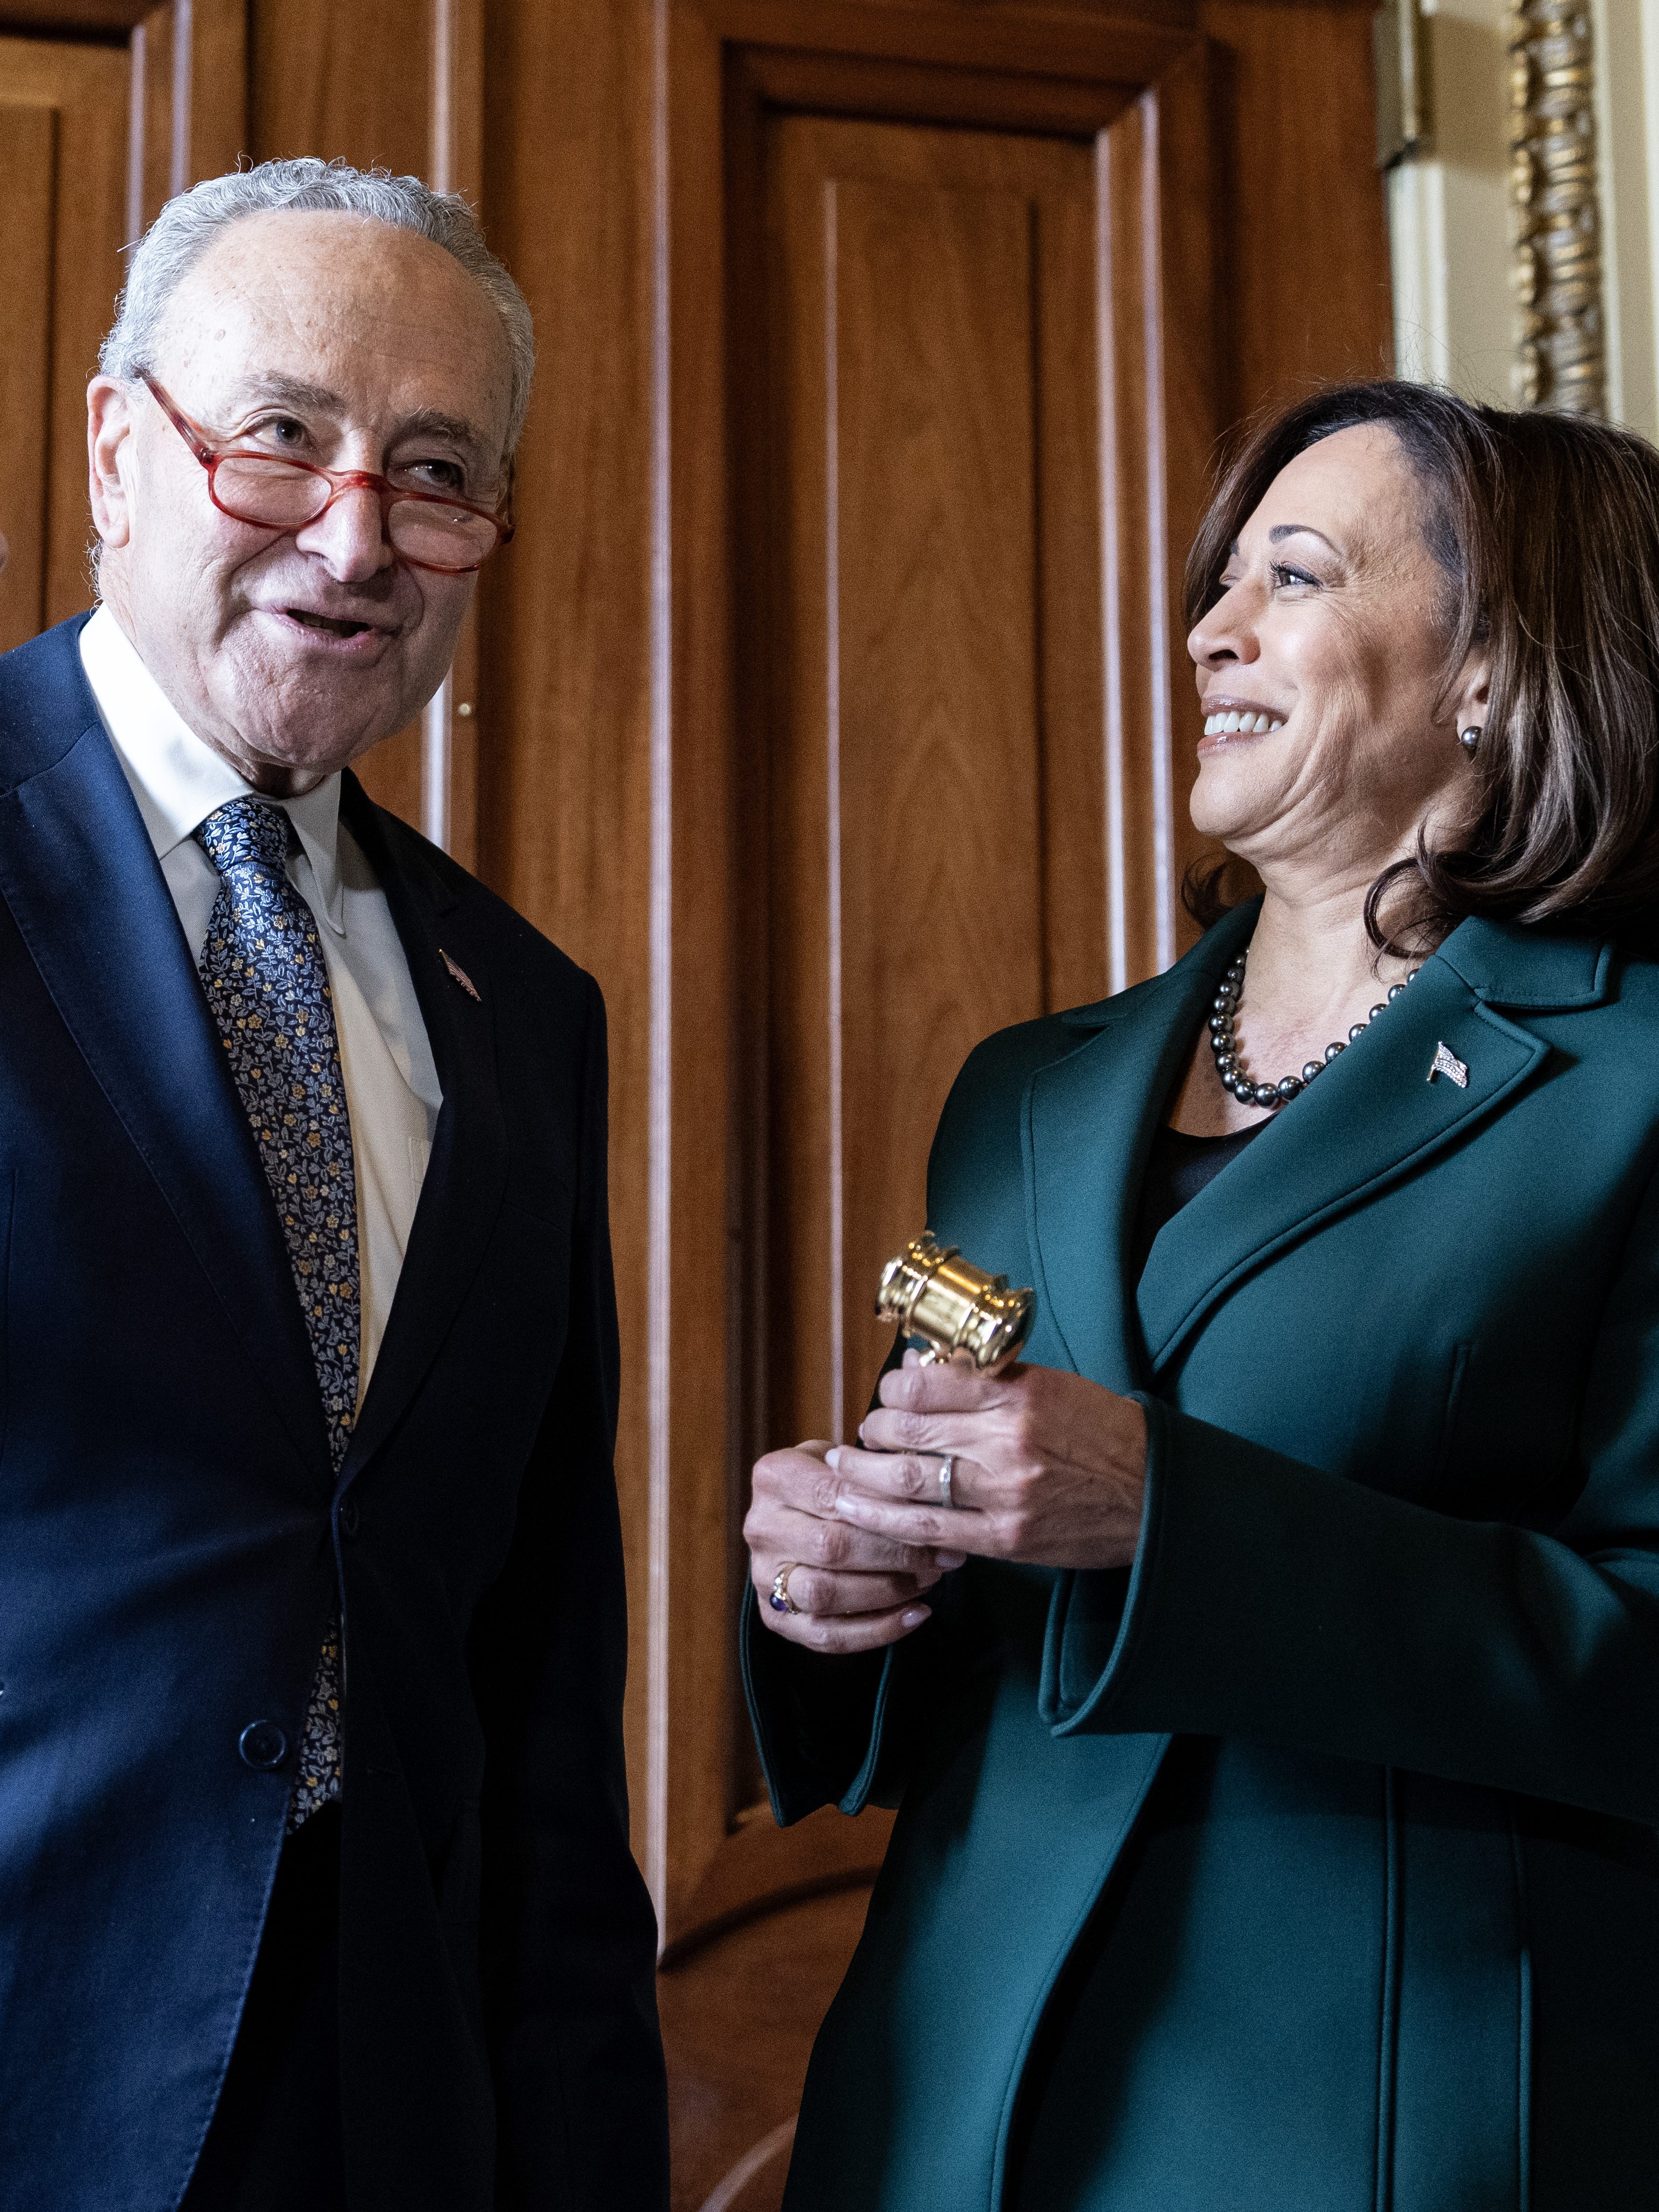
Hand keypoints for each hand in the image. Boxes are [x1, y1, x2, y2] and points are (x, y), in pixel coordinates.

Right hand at [745, 1438, 965, 1653]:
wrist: (795, 1513)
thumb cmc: (832, 1481)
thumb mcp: (846, 1460)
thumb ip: (873, 1473)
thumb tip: (928, 1494)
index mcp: (774, 1477)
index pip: (835, 1496)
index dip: (888, 1511)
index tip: (934, 1521)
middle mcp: (761, 1527)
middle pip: (831, 1548)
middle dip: (896, 1555)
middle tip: (942, 1557)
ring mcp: (763, 1576)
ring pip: (826, 1594)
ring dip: (888, 1592)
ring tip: (929, 1580)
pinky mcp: (775, 1617)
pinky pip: (826, 1636)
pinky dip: (877, 1630)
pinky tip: (916, 1614)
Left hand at [826, 1352, 1147, 1570]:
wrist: (1153, 1493)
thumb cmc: (1100, 1432)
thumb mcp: (1048, 1386)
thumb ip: (983, 1379)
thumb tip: (917, 1368)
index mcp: (1017, 1394)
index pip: (925, 1386)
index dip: (892, 1391)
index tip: (887, 1397)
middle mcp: (1006, 1441)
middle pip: (907, 1433)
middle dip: (872, 1433)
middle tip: (859, 1438)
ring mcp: (1004, 1493)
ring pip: (907, 1483)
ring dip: (863, 1479)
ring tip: (842, 1475)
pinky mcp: (1006, 1538)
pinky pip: (931, 1531)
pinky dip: (891, 1525)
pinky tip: (865, 1517)